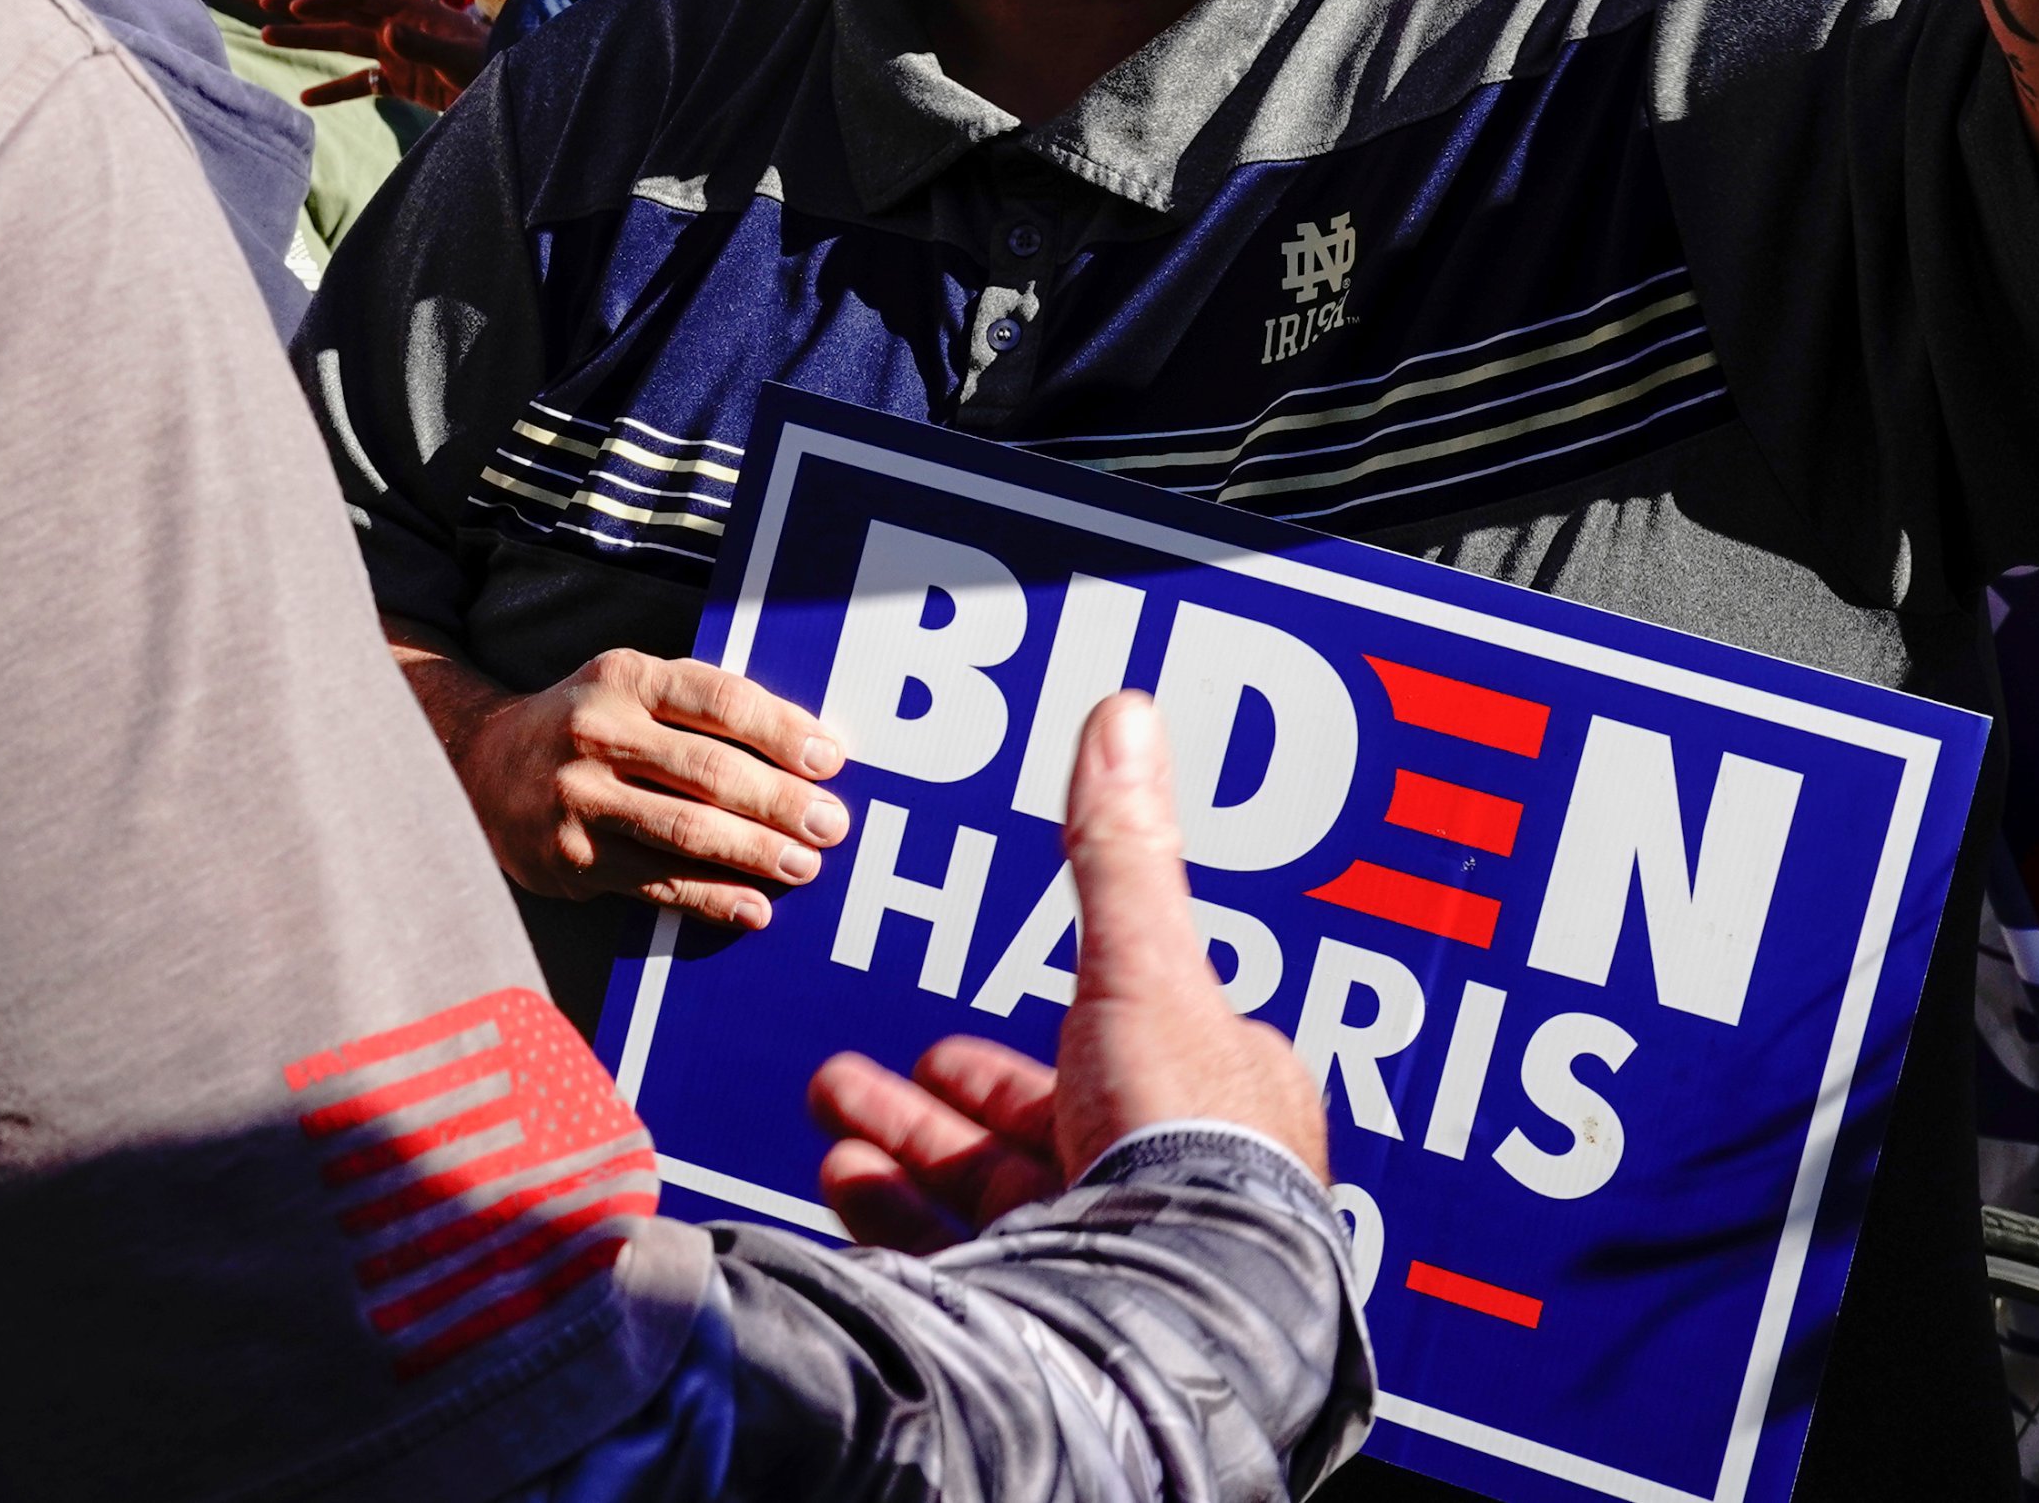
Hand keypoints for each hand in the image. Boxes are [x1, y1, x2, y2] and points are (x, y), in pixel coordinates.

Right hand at [262, 0, 488, 111]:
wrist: (520, 92)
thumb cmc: (497, 69)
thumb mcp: (463, 62)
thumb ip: (425, 48)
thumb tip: (386, 31)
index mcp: (415, 12)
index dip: (327, 0)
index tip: (293, 7)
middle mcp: (402, 27)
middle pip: (344, 13)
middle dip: (303, 9)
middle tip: (262, 4)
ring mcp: (401, 54)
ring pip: (345, 43)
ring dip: (309, 41)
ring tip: (266, 37)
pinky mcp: (404, 81)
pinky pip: (362, 82)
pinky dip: (335, 89)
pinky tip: (306, 97)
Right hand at [450, 647, 849, 927]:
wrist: (480, 767)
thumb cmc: (584, 725)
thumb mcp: (627, 689)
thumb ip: (699, 708)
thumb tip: (804, 750)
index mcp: (623, 678)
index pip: (718, 701)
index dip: (781, 730)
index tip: (831, 759)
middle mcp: (597, 734)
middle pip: (708, 771)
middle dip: (780, 801)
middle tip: (830, 824)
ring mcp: (580, 799)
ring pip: (685, 832)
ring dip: (755, 853)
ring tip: (803, 865)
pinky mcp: (573, 857)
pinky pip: (657, 883)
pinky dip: (711, 898)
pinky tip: (755, 908)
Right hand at [808, 691, 1328, 1247]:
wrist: (1186, 1300)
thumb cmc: (1184, 1134)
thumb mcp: (1143, 965)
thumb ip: (1116, 852)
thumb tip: (1127, 711)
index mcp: (1206, 1105)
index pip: (1098, 1071)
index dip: (1005, 1061)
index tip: (935, 1049)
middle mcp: (1168, 1193)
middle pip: (1028, 1143)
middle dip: (928, 1112)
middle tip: (845, 1084)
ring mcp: (1119, 1268)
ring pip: (992, 1209)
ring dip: (904, 1164)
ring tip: (832, 1137)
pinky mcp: (1067, 1326)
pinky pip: (970, 1276)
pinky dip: (903, 1231)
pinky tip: (850, 1196)